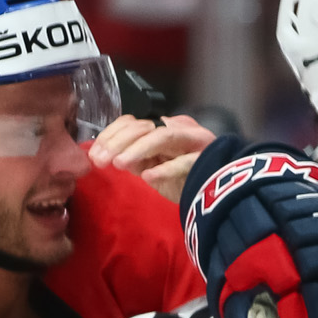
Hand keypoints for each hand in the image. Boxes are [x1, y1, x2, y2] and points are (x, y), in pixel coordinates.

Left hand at [89, 114, 216, 201]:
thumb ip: (136, 158)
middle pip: (145, 128)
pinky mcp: (207, 162)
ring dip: (138, 149)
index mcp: (165, 129)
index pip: (133, 122)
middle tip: (101, 161)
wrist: (223, 195)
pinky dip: (165, 169)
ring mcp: (195, 144)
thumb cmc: (186, 181)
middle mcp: (180, 130)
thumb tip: (107, 153)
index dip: (111, 135)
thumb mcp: (155, 167)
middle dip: (119, 142)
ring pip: (163, 137)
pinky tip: (148, 177)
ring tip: (119, 164)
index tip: (95, 154)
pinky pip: (184, 162)